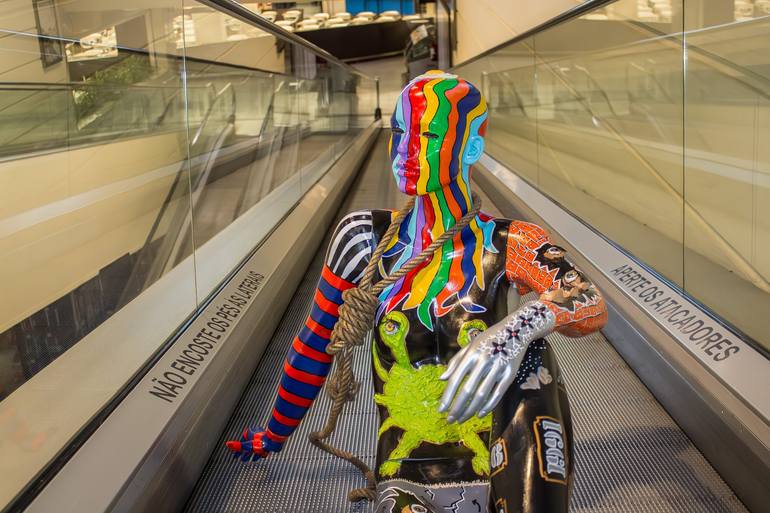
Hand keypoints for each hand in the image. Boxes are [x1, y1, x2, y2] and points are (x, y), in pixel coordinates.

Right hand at [225, 427, 282, 461]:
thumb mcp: (248, 445)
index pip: (241, 444)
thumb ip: (238, 446)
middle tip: (242, 460)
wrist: (274, 441)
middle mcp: (255, 435)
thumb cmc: (261, 442)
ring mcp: (261, 438)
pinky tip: (260, 457)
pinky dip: (259, 453)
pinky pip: (262, 448)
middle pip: (248, 446)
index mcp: (250, 433)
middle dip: (245, 453)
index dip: (238, 451)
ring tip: (250, 460)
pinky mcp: (267, 442)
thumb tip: (228, 444)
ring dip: (252, 454)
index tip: (235, 457)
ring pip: (255, 448)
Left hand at [438, 302, 554, 422]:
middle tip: (450, 420)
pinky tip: (479, 414)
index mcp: (471, 354)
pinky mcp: (510, 374)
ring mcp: (498, 367)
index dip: (448, 396)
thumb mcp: (470, 345)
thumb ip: (456, 361)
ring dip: (470, 410)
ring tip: (462, 419)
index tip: (441, 409)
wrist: (516, 330)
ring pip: (482, 394)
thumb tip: (442, 378)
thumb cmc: (489, 338)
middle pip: (468, 390)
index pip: (456, 379)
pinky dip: (488, 406)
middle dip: (457, 408)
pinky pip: (498, 394)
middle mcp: (483, 361)